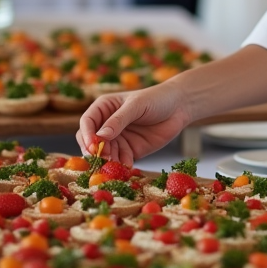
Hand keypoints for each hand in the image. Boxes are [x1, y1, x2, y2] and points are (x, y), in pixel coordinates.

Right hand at [77, 83, 194, 164]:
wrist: (179, 107)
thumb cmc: (156, 99)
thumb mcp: (136, 106)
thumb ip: (118, 120)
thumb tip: (100, 137)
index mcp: (104, 108)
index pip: (87, 122)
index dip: (87, 135)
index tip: (93, 146)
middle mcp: (107, 124)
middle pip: (91, 141)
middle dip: (96, 151)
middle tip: (104, 159)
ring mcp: (118, 139)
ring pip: (105, 154)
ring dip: (108, 162)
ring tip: (115, 167)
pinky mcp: (129, 151)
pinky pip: (120, 161)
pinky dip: (121, 166)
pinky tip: (127, 168)